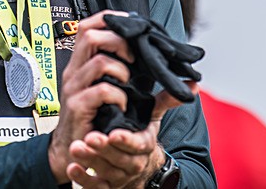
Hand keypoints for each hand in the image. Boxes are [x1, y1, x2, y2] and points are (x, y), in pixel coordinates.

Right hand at [48, 11, 133, 182]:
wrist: (73, 151)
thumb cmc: (96, 120)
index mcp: (81, 64)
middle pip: (89, 35)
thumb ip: (149, 85)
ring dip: (122, 69)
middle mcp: (74, 72)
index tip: (128, 26)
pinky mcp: (77, 106)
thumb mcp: (120, 96)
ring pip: (99, 61)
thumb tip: (190, 83)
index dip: (107, 19)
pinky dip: (119, 95)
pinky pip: (102, 90)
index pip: (86, 27)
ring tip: (128, 82)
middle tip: (132, 58)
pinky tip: (122, 104)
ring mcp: (74, 88)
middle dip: (118, 41)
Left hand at [66, 82, 198, 188]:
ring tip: (77, 148)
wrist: (141, 169)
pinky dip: (84, 178)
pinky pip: (96, 187)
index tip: (113, 133)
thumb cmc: (142, 139)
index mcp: (144, 146)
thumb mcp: (153, 120)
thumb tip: (192, 86)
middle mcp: (133, 163)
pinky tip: (73, 168)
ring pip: (106, 171)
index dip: (126, 140)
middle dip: (104, 149)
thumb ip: (166, 101)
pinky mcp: (107, 186)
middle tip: (89, 138)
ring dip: (91, 161)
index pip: (137, 144)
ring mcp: (119, 176)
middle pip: (119, 158)